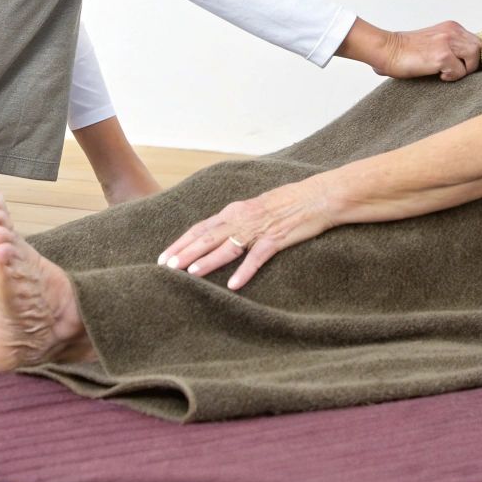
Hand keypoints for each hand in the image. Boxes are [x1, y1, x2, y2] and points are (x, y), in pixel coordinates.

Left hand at [158, 178, 334, 289]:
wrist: (318, 197)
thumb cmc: (288, 202)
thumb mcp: (256, 208)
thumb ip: (237, 220)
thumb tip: (218, 234)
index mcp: (235, 210)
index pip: (201, 227)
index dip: (181, 242)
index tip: (164, 256)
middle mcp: (242, 218)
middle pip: (207, 236)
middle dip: (185, 252)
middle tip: (166, 267)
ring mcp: (259, 228)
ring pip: (227, 246)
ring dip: (207, 260)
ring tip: (189, 273)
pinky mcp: (276, 238)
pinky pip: (257, 257)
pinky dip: (244, 271)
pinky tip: (233, 285)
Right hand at [378, 21, 481, 80]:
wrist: (388, 50)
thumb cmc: (406, 49)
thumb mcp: (434, 39)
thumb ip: (450, 43)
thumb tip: (465, 59)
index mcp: (451, 26)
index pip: (476, 41)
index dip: (471, 56)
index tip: (461, 64)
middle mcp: (452, 31)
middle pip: (479, 49)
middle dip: (470, 63)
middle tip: (454, 70)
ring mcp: (448, 43)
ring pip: (474, 59)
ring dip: (462, 70)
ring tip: (446, 71)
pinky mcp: (442, 56)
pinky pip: (460, 72)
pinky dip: (451, 77)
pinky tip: (437, 74)